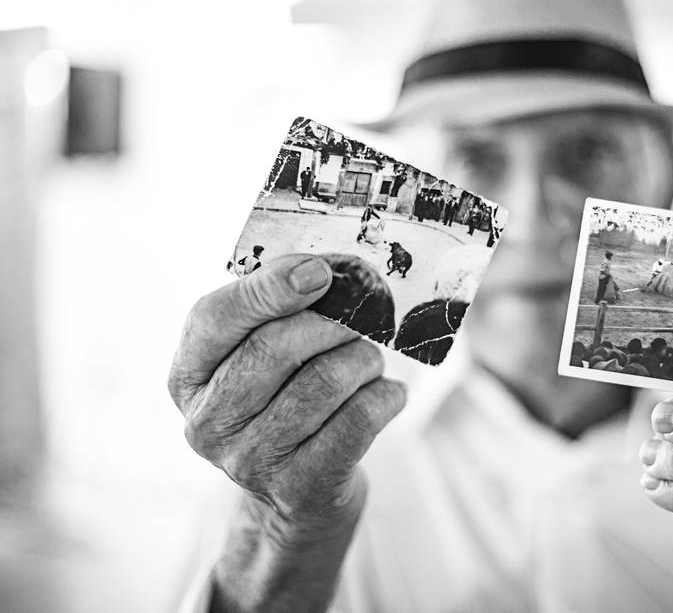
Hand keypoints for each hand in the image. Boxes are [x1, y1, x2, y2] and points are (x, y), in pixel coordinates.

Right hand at [168, 253, 405, 530]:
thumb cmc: (285, 403)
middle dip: (333, 322)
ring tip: (370, 360)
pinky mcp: (299, 488)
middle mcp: (208, 423)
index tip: (321, 272)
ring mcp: (249, 461)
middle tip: (363, 318)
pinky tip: (388, 394)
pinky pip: (357, 420)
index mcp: (188, 376)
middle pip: (275, 347)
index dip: (271, 287)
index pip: (215, 317)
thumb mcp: (263, 358)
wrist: (300, 496)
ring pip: (324, 381)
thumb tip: (323, 271)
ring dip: (363, 359)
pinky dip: (385, 396)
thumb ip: (277, 310)